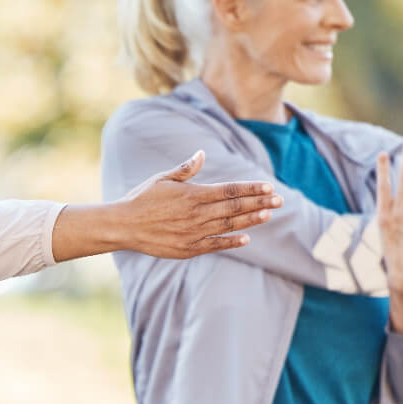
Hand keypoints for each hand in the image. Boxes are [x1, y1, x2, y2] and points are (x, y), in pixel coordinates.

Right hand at [102, 151, 280, 258]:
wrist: (122, 226)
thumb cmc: (141, 199)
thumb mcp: (162, 179)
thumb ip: (185, 169)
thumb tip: (202, 154)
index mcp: (192, 194)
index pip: (229, 190)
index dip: (250, 189)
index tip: (268, 187)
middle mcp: (196, 214)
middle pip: (234, 208)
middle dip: (259, 203)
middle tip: (280, 200)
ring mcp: (193, 233)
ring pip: (229, 225)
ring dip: (251, 220)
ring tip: (268, 214)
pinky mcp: (187, 248)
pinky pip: (215, 244)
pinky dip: (231, 241)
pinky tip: (246, 238)